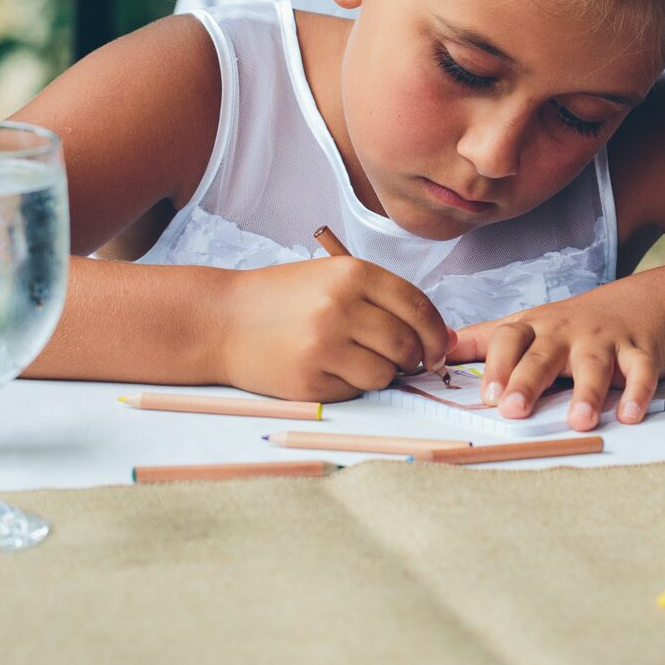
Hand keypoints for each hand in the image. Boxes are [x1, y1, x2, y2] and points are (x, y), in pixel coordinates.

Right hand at [217, 257, 453, 402]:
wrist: (221, 321)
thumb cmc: (284, 299)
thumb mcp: (334, 279)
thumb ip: (387, 301)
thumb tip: (443, 338)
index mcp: (353, 273)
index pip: (419, 307)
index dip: (435, 333)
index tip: (438, 347)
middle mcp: (340, 306)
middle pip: (407, 344)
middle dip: (413, 358)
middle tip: (403, 361)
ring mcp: (323, 344)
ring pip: (385, 373)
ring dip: (382, 374)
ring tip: (356, 361)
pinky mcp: (309, 379)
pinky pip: (355, 391)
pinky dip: (352, 385)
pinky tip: (329, 369)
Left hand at [446, 267, 664, 432]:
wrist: (641, 303)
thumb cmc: (573, 325)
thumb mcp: (528, 326)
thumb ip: (483, 341)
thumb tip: (436, 350)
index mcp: (536, 328)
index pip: (509, 339)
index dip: (496, 365)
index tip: (486, 395)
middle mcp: (567, 333)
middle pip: (544, 355)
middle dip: (527, 381)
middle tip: (513, 410)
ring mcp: (605, 342)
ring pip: (594, 365)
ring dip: (587, 392)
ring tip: (579, 421)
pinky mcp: (640, 352)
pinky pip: (640, 371)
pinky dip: (638, 392)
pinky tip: (630, 415)